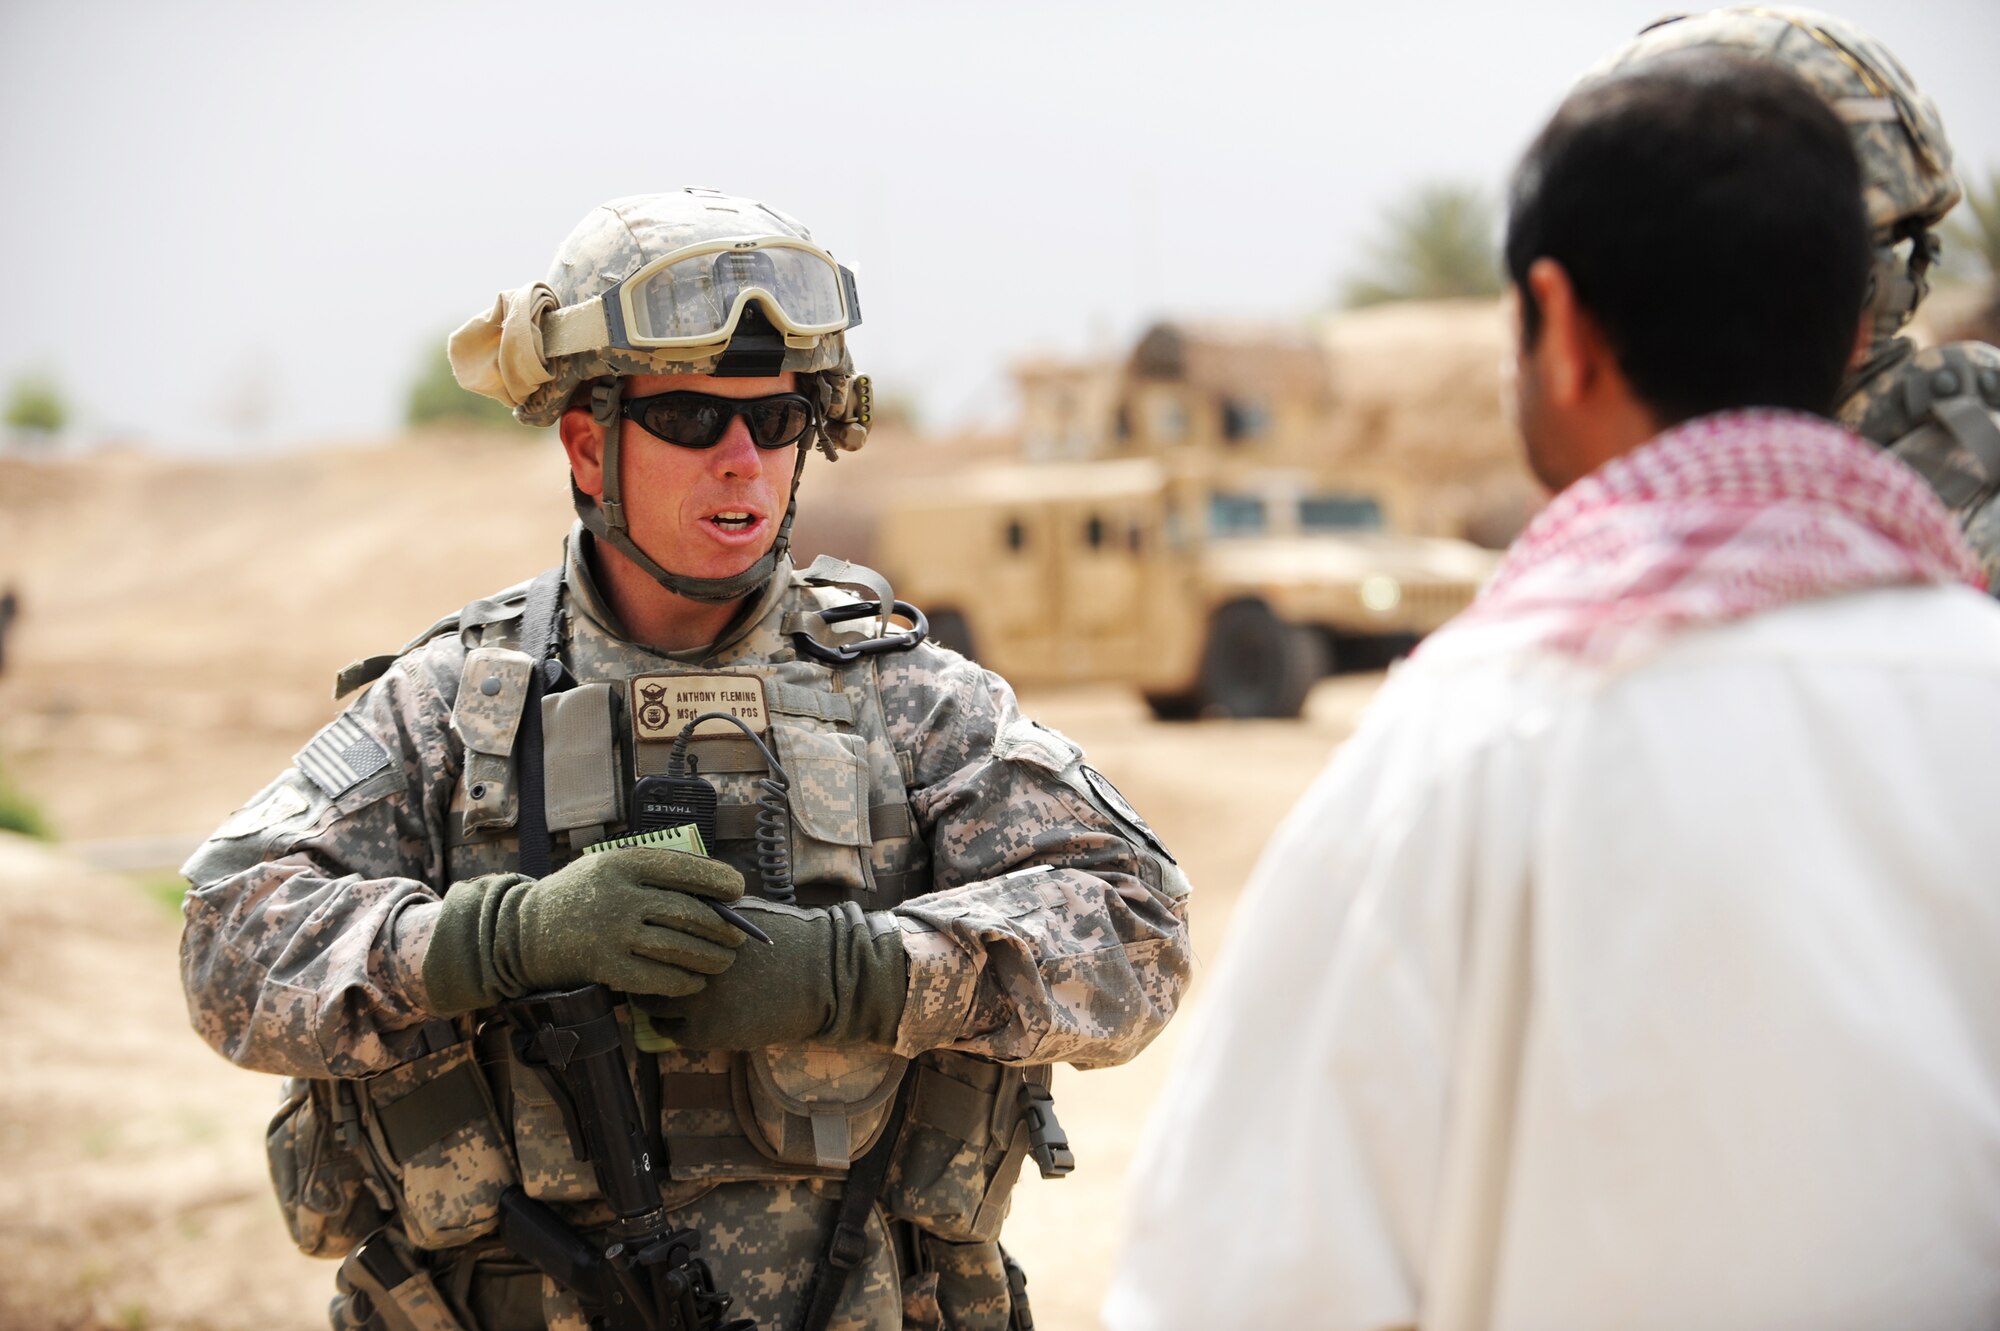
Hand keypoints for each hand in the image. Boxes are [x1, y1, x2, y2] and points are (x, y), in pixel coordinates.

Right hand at [422, 847, 748, 1014]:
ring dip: (710, 958)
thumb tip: (714, 888)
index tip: (738, 891)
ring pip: (678, 947)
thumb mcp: (610, 867)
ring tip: (724, 962)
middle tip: (739, 938)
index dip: (719, 881)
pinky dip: (684, 982)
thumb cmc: (580, 896)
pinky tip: (695, 983)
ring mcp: (612, 933)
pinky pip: (658, 979)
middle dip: (722, 928)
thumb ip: (653, 873)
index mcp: (624, 863)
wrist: (522, 931)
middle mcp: (620, 895)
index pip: (685, 869)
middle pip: (688, 912)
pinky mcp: (605, 967)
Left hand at [635, 900, 907, 1050]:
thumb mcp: (744, 915)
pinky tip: (686, 1018)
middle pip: (643, 966)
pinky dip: (673, 1026)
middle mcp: (690, 958)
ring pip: (651, 1002)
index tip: (646, 946)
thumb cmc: (789, 939)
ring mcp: (696, 995)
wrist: (824, 977)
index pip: (649, 930)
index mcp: (699, 924)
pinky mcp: (706, 1030)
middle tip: (644, 975)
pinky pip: (670, 1031)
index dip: (645, 939)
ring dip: (654, 1000)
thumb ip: (707, 916)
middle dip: (642, 971)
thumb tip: (670, 916)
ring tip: (663, 998)